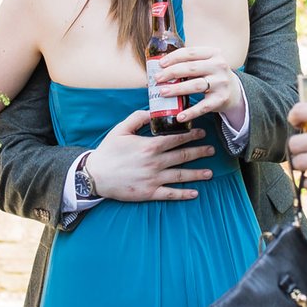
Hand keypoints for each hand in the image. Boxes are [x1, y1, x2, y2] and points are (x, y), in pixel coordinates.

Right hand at [89, 109, 214, 202]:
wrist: (95, 175)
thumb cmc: (108, 151)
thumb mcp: (120, 129)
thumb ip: (137, 118)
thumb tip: (152, 112)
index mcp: (150, 146)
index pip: (176, 139)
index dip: (191, 135)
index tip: (202, 133)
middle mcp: (155, 162)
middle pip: (183, 156)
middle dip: (199, 152)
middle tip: (211, 150)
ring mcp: (153, 179)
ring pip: (180, 175)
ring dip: (197, 174)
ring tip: (210, 173)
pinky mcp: (149, 193)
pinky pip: (170, 194)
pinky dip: (183, 194)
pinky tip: (195, 193)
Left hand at [153, 46, 244, 122]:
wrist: (234, 91)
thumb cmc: (212, 75)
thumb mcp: (206, 63)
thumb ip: (189, 62)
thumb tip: (160, 67)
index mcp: (213, 54)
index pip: (190, 53)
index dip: (173, 57)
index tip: (160, 64)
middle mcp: (219, 66)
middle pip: (191, 68)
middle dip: (171, 73)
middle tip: (157, 78)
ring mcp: (221, 83)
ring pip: (195, 85)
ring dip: (177, 89)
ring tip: (162, 92)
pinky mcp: (221, 99)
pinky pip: (203, 106)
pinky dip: (190, 112)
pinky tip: (179, 116)